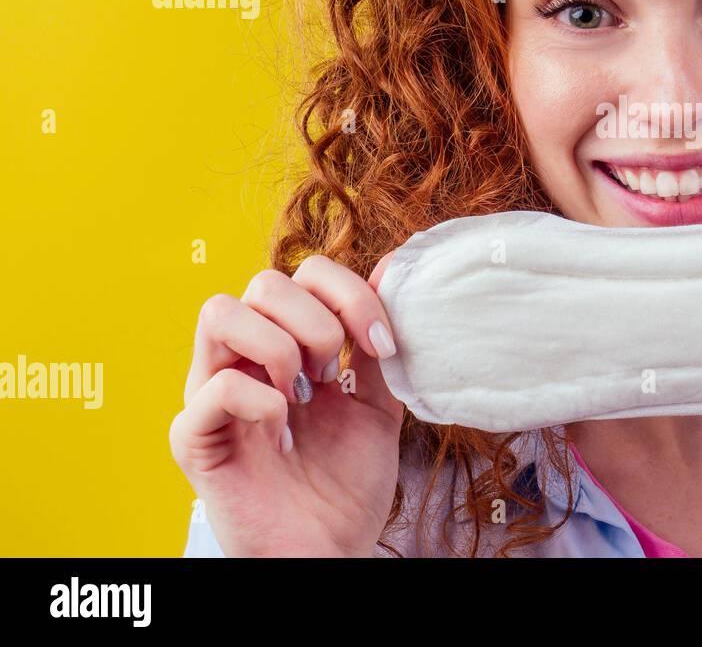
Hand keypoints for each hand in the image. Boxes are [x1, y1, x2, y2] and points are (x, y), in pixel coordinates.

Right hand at [170, 251, 403, 556]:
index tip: (382, 345)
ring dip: (280, 347)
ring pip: (220, 311)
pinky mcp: (193, 438)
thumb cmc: (346, 483)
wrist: (331, 551)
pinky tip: (284, 434)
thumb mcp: (377, 403)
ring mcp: (211, 395)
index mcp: (284, 345)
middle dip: (316, 321)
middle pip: (263, 281)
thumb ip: (374, 342)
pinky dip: (261, 401)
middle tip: (332, 375)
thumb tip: (393, 265)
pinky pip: (214, 387)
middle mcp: (242, 360)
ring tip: (304, 396)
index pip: (303, 273)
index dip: (350, 294)